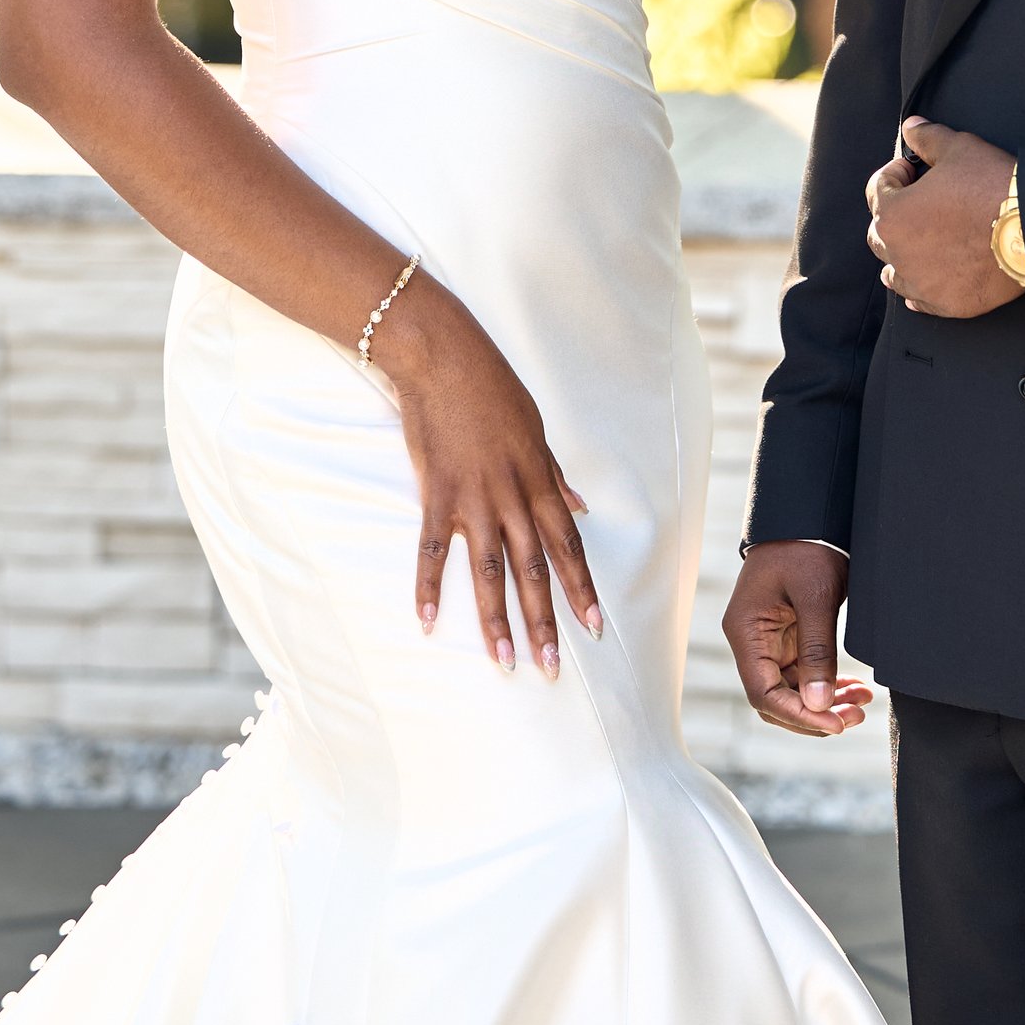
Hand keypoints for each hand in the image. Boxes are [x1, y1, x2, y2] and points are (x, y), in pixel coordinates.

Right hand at [371, 278, 597, 677]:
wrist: (443, 357)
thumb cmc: (492, 389)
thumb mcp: (537, 431)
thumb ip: (556, 477)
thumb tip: (581, 508)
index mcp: (540, 482)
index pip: (568, 548)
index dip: (581, 589)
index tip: (594, 627)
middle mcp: (513, 497)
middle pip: (534, 570)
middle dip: (545, 622)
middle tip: (551, 667)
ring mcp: (474, 499)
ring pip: (491, 571)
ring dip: (497, 620)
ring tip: (504, 661)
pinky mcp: (436, 494)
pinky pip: (434, 550)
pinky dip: (430, 587)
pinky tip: (429, 622)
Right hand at [723, 542, 872, 738]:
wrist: (809, 516)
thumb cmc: (805, 547)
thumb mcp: (815, 596)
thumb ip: (817, 651)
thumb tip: (818, 703)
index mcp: (746, 631)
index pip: (763, 693)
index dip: (799, 716)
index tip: (835, 723)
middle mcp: (752, 642)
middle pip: (775, 699)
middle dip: (814, 715)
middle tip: (854, 718)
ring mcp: (770, 642)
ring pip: (792, 691)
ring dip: (825, 703)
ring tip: (861, 704)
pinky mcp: (789, 638)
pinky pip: (804, 675)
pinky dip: (828, 685)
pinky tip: (855, 688)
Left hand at [866, 117, 1023, 318]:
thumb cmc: (992, 187)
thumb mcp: (959, 148)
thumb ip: (928, 138)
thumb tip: (912, 127)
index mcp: (894, 214)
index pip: (877, 190)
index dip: (894, 174)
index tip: (911, 169)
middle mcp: (898, 253)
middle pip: (880, 232)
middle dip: (895, 214)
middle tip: (918, 202)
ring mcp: (921, 282)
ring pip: (894, 270)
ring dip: (900, 254)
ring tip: (918, 242)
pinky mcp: (946, 303)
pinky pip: (919, 299)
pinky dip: (918, 287)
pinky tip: (926, 279)